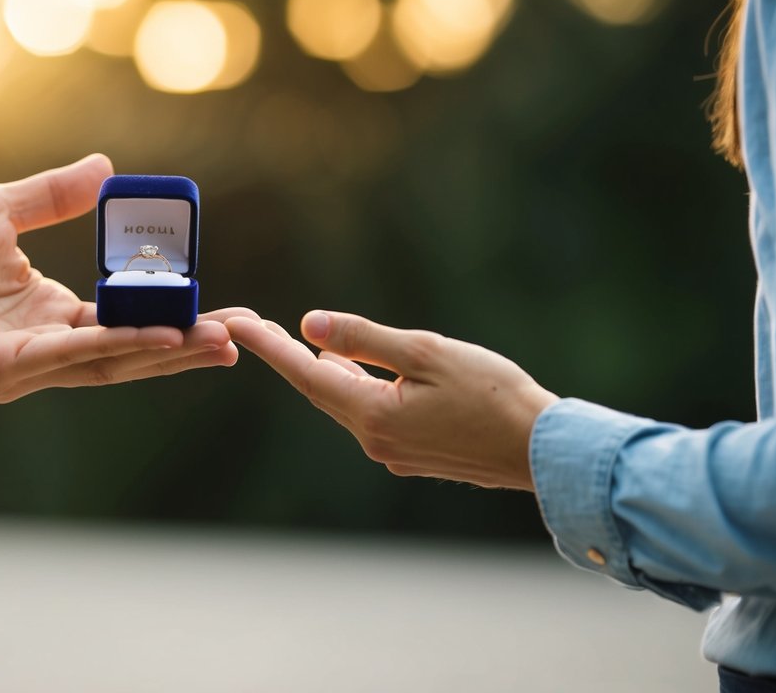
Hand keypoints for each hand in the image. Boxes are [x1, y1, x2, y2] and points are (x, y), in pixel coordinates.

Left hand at [0, 153, 251, 402]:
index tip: (215, 306)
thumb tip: (107, 167)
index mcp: (51, 312)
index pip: (124, 321)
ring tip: (216, 343)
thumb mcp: (4, 208)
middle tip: (237, 338)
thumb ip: (55, 196)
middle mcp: (47, 345)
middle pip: (130, 352)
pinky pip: (70, 358)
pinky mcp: (5, 372)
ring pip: (111, 362)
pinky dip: (118, 346)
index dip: (170, 317)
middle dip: (184, 348)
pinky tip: (160, 337)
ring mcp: (28, 364)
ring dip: (165, 354)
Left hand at [226, 311, 558, 489]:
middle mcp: (372, 440)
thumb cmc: (494, 395)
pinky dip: (349, 385)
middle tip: (248, 323)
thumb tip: (309, 325)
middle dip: (282, 354)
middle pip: (316, 387)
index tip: (232, 323)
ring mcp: (391, 451)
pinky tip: (345, 367)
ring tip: (282, 339)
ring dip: (316, 369)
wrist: (543, 451)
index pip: (304, 372)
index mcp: (372, 415)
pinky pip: (366, 412)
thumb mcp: (427, 353)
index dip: (266, 345)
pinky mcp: (410, 452)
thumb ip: (365, 339)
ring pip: (342, 401)